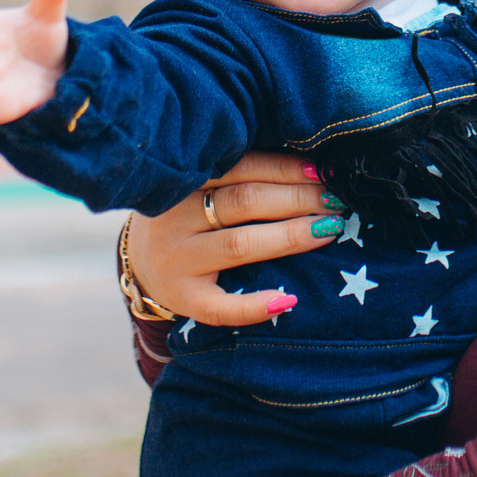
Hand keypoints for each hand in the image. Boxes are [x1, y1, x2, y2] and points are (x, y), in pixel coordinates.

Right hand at [133, 153, 340, 325]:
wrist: (140, 263)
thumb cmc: (187, 217)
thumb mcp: (198, 187)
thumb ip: (240, 176)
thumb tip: (310, 169)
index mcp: (183, 181)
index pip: (242, 168)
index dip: (285, 169)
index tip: (323, 172)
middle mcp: (175, 218)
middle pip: (245, 202)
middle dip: (297, 199)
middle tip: (335, 201)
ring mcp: (177, 260)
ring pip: (239, 245)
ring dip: (290, 236)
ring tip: (327, 230)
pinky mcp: (182, 299)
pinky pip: (220, 307)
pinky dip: (254, 306)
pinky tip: (288, 299)